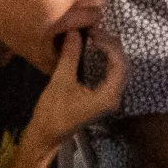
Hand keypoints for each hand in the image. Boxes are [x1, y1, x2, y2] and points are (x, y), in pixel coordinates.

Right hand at [27, 28, 125, 149]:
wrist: (46, 135)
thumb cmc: (52, 112)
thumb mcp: (60, 81)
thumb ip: (70, 56)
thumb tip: (74, 32)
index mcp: (109, 96)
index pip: (119, 65)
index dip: (109, 46)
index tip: (94, 33)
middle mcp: (114, 97)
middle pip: (122, 66)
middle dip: (111, 47)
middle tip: (95, 32)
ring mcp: (110, 99)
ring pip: (118, 70)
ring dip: (110, 52)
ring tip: (96, 37)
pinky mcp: (103, 98)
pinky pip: (112, 75)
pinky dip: (106, 61)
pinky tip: (97, 51)